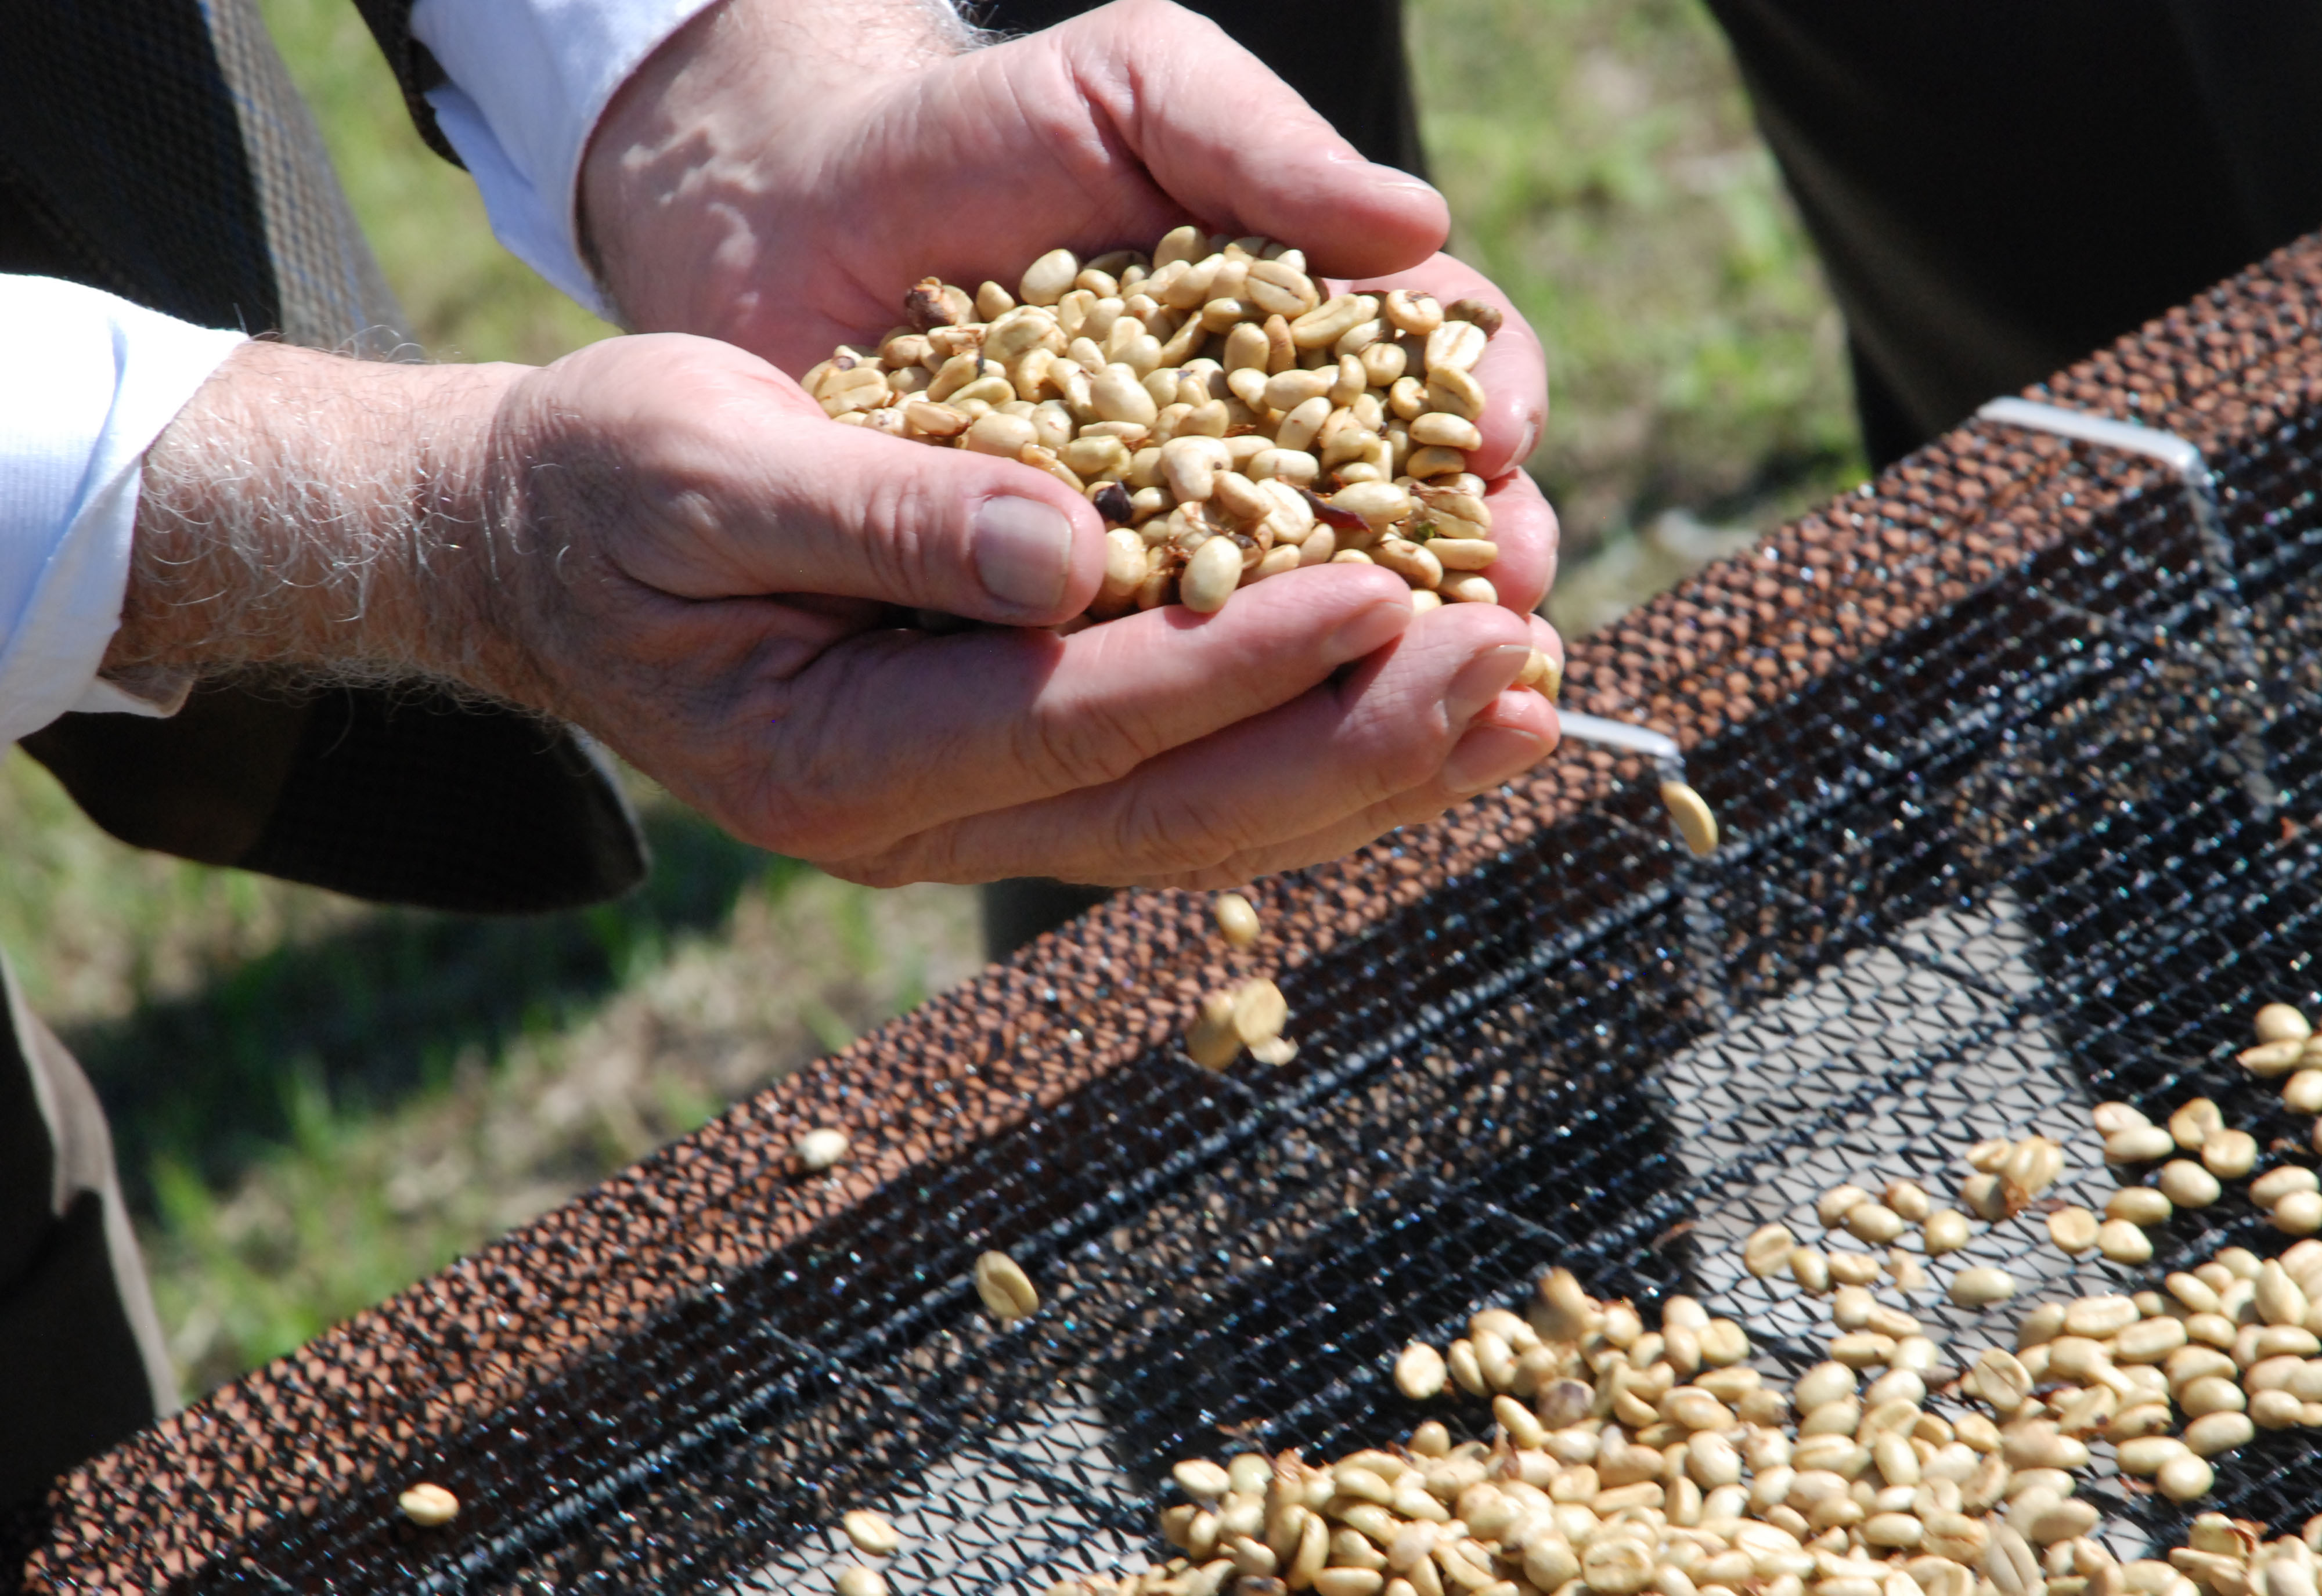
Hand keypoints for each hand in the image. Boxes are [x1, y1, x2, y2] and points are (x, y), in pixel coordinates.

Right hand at [116, 337, 1559, 886]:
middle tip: (1516, 658)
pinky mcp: (1008, 775)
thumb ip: (877, 511)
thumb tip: (1065, 550)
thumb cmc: (604, 489)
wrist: (543, 553)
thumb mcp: (698, 462)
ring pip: (1204, 821)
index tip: (1387, 587)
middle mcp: (918, 820)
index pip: (1079, 715)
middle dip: (1358, 737)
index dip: (1240, 658)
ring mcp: (969, 815)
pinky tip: (1419, 709)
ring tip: (1520, 697)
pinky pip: (1186, 788)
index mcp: (837, 752)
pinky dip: (1311, 754)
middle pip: (1178, 804)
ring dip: (1370, 768)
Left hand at [580, 0, 1557, 618]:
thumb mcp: (1128, 89)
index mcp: (1298, 337)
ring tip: (1433, 695)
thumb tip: (1412, 227)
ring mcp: (1163, 548)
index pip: (1433, 377)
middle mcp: (1251, 456)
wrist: (802, 210)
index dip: (1484, 410)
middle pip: (1396, 524)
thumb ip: (1257, 143)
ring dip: (1377, 666)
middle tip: (1501, 607)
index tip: (1501, 442)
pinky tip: (1272, 740)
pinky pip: (1161, 678)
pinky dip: (1223, 710)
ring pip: (1296, 625)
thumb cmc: (982, 131)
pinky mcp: (1063, 620)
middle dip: (1464, 565)